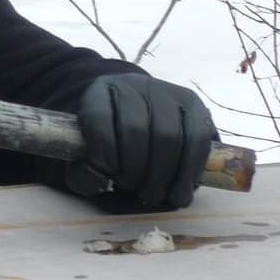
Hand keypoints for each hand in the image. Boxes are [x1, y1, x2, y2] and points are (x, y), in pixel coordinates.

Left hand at [66, 74, 215, 208]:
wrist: (144, 116)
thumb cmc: (111, 141)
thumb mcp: (88, 150)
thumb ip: (83, 169)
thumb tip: (97, 179)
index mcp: (100, 91)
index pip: (98, 116)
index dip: (102, 150)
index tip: (106, 173)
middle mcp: (134, 85)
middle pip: (135, 128)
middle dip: (134, 168)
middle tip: (132, 188)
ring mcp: (168, 92)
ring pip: (168, 136)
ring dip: (161, 175)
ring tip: (153, 195)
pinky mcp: (196, 106)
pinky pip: (196, 141)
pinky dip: (187, 172)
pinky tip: (177, 192)